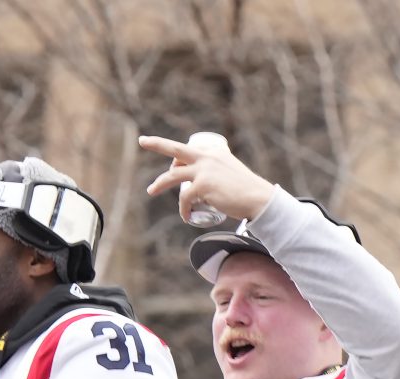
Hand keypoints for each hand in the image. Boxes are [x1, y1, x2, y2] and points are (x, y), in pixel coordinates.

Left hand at [140, 135, 275, 224]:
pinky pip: (184, 199)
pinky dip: (184, 209)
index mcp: (214, 152)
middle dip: (157, 143)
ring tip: (151, 191)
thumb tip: (205, 184)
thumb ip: (217, 173)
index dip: (178, 157)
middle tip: (142, 141)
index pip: (189, 150)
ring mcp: (203, 171)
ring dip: (159, 184)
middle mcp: (207, 157)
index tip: (171, 161)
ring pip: (173, 175)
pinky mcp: (202, 186)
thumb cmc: (245, 190)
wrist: (257, 199)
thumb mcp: (229, 173)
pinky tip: (187, 216)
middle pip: (176, 149)